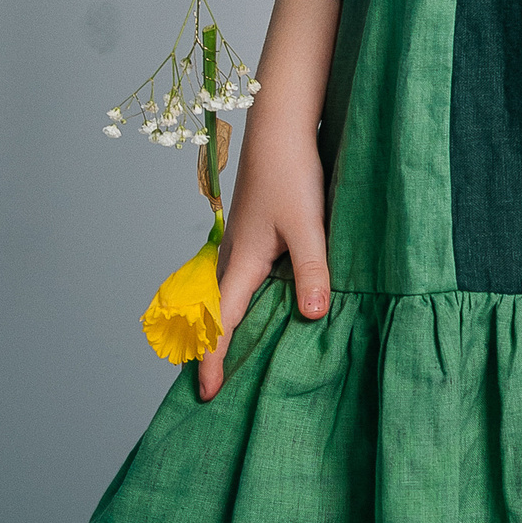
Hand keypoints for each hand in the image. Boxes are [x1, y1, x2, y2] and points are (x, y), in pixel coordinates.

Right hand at [197, 0, 339, 398]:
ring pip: (226, 298)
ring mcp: (242, 247)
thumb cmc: (292, 173)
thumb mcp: (309, 226)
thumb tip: (314, 316)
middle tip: (208, 390)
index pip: (220, 323)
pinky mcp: (256, 236)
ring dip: (222, 329)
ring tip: (226, 360)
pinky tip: (257, 313)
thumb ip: (314, 271)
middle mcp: (235, 258)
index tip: (206, 395)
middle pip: (214, 316)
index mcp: (242, 263)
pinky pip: (241, 283)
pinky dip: (239, 306)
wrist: (280, 127)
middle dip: (208, 352)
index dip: (212, 361)